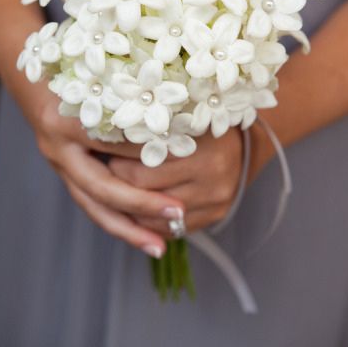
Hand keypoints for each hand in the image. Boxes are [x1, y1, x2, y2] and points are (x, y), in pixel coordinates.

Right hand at [22, 81, 184, 256]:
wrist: (39, 78)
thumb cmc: (79, 74)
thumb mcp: (105, 83)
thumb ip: (132, 107)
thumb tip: (180, 131)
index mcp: (67, 122)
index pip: (115, 146)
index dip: (150, 156)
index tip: (188, 163)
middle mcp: (58, 148)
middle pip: (101, 187)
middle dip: (141, 204)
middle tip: (178, 213)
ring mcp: (59, 164)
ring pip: (94, 206)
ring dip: (129, 228)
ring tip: (159, 247)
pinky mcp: (66, 173)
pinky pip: (93, 205)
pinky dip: (119, 221)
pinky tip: (143, 235)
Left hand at [108, 127, 242, 237]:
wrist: (245, 145)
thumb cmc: (204, 125)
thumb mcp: (182, 117)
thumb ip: (150, 126)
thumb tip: (104, 132)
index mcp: (202, 144)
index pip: (140, 159)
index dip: (115, 155)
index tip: (101, 146)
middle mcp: (212, 174)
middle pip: (143, 188)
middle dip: (118, 179)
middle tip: (106, 166)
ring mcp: (216, 200)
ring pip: (153, 216)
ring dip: (130, 204)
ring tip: (119, 185)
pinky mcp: (215, 217)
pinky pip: (170, 229)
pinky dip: (150, 220)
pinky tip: (139, 205)